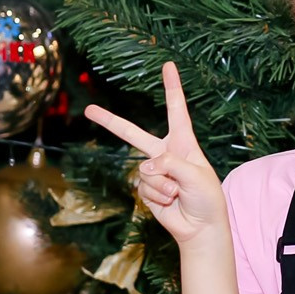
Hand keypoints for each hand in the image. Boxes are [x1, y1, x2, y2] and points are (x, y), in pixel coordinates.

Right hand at [84, 62, 228, 246]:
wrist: (201, 228)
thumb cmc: (207, 198)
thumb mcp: (195, 175)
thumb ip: (169, 164)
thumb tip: (145, 166)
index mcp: (184, 142)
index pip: (176, 110)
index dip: (172, 87)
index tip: (169, 65)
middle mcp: (166, 153)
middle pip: (133, 134)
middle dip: (109, 122)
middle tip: (88, 110)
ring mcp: (154, 171)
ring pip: (145, 171)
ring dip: (163, 186)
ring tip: (178, 194)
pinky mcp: (147, 189)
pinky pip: (144, 188)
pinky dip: (158, 197)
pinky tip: (170, 202)